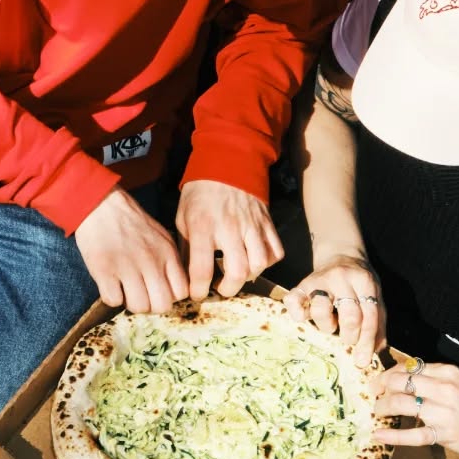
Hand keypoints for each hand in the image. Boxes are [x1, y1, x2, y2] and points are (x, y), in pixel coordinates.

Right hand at [75, 188, 187, 313]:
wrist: (101, 204)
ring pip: (139, 307)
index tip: (158, 291)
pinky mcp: (104, 269)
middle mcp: (151, 262)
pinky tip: (110, 284)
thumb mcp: (160, 236)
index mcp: (167, 254)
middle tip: (141, 295)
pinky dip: (111, 297)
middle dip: (152, 306)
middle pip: (162, 305)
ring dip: (131, 303)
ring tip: (124, 290)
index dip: (170, 297)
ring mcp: (128, 266)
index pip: (182, 292)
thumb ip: (170, 261)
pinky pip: (113, 301)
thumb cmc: (131, 222)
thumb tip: (174, 289)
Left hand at [177, 180, 282, 299]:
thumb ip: (185, 248)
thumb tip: (185, 275)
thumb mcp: (183, 218)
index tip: (197, 294)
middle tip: (221, 288)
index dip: (199, 289)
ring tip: (237, 274)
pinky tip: (254, 259)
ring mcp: (252, 225)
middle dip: (228, 289)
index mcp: (203, 227)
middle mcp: (229, 228)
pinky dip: (267, 261)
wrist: (227, 164)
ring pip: (259, 264)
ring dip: (248, 276)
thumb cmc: (200, 194)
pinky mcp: (267, 223)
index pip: (202, 269)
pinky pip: (275, 251)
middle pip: (236, 272)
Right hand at [284, 252, 384, 359]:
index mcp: (364, 281)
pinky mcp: (301, 284)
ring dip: (327, 326)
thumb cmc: (358, 282)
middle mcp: (342, 278)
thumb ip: (377, 321)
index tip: (363, 360)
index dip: (367, 341)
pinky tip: (306, 317)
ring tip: (331, 325)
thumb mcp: (374, 295)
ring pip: (321, 310)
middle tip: (348, 340)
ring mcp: (319, 280)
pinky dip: (297, 315)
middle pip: (349, 315)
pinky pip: (293, 303)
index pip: (369, 315)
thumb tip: (377, 350)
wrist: (340, 254)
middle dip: (351, 336)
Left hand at [375, 360, 458, 458]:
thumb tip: (402, 376)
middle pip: (399, 383)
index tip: (379, 382)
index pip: (408, 368)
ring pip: (401, 405)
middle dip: (380, 388)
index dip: (388, 374)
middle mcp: (444, 388)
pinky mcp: (445, 434)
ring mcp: (444, 412)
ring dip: (383, 408)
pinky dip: (392, 435)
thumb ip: (434, 377)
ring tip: (377, 411)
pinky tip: (378, 434)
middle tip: (374, 394)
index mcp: (447, 371)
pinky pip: (412, 434)